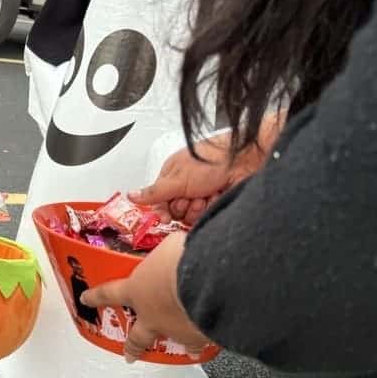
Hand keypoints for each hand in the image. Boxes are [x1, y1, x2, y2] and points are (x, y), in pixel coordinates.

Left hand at [80, 233, 211, 361]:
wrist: (208, 282)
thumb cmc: (181, 259)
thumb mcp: (166, 246)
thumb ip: (165, 253)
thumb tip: (173, 247)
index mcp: (137, 289)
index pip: (109, 292)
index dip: (96, 296)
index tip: (86, 299)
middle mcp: (153, 315)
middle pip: (137, 336)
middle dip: (132, 346)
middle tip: (129, 355)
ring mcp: (175, 329)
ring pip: (173, 340)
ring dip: (177, 341)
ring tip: (186, 349)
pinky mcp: (199, 337)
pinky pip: (200, 340)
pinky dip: (206, 338)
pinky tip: (211, 338)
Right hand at [129, 130, 268, 223]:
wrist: (245, 161)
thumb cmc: (212, 158)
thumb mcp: (177, 177)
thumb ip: (153, 192)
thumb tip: (131, 195)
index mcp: (171, 176)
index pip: (158, 201)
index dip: (161, 210)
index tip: (164, 216)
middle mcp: (185, 187)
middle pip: (173, 212)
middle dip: (183, 206)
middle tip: (191, 194)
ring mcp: (201, 196)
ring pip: (189, 218)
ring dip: (197, 207)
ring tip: (207, 193)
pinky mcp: (215, 205)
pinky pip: (205, 219)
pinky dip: (210, 209)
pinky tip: (216, 197)